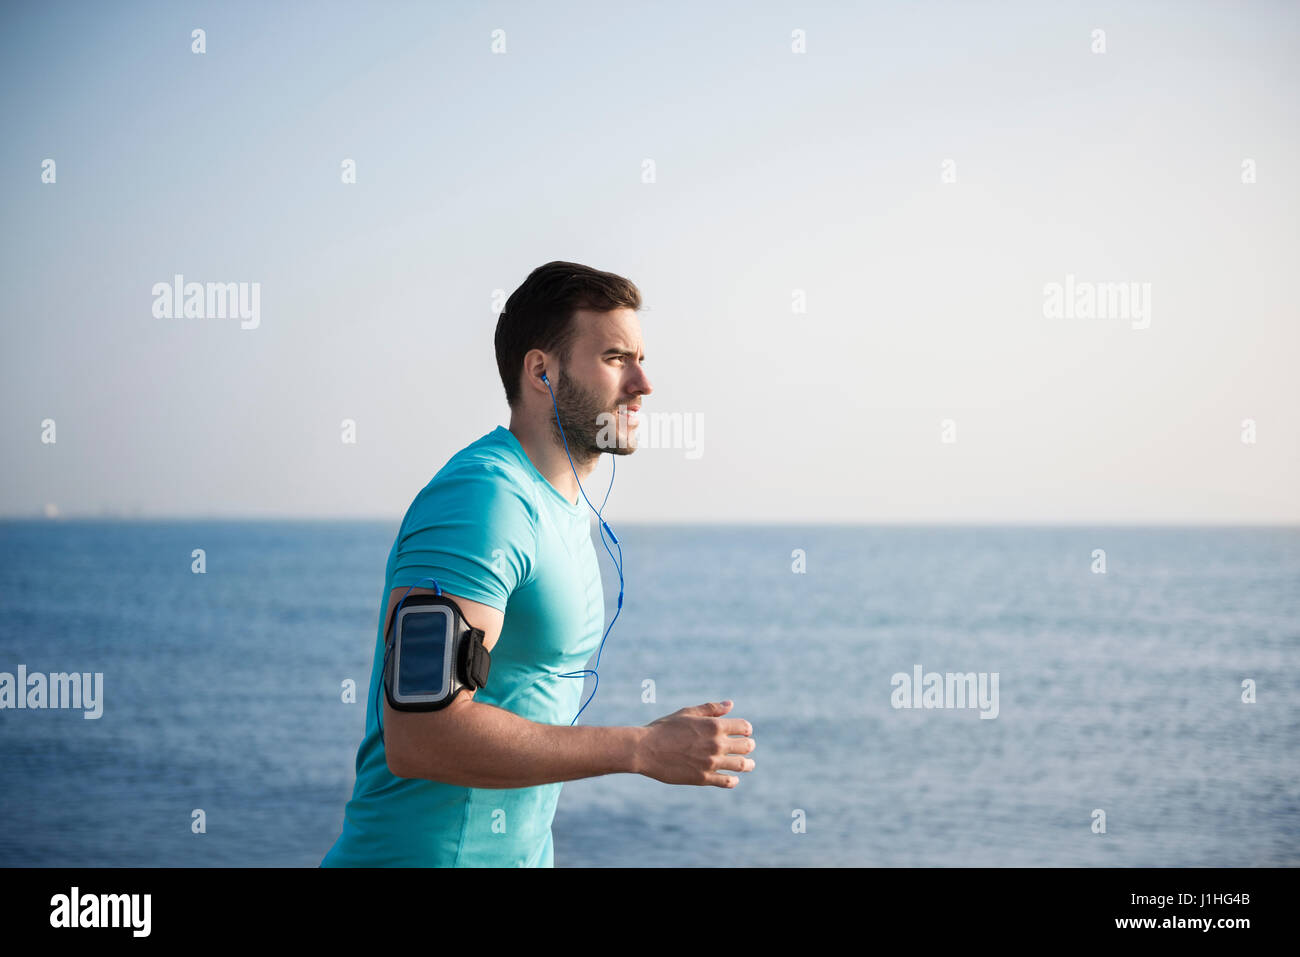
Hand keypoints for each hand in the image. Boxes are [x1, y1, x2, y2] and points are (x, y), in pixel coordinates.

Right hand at [635, 700, 755, 788]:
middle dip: (749, 745)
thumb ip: (710, 709)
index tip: (744, 732)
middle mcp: (716, 744)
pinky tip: (734, 779)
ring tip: (749, 764)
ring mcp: (710, 763)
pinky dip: (733, 780)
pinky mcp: (703, 778)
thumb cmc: (664, 728)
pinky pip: (726, 781)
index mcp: (714, 726)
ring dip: (748, 764)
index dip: (746, 729)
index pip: (743, 727)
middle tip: (748, 747)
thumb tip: (730, 704)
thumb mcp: (687, 713)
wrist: (645, 749)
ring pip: (740, 765)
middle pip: (746, 746)